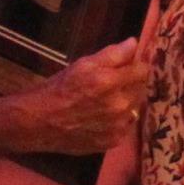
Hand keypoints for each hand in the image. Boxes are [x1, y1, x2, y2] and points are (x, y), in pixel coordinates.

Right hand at [9, 38, 148, 154]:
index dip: (135, 66)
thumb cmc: (59, 88)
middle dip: (131, 84)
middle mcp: (119, 105)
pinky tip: (102, 117)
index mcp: (111, 82)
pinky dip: (119, 121)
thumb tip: (135, 44)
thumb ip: (112, 54)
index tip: (127, 66)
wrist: (40, 121)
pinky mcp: (113, 141)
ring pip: (135, 108)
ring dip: (127, 103)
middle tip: (113, 84)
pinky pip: (126, 126)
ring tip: (106, 102)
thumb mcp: (83, 64)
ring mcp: (118, 126)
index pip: (143, 70)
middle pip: (141, 89)